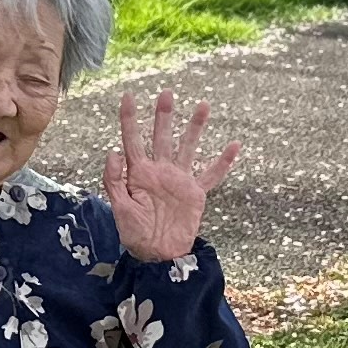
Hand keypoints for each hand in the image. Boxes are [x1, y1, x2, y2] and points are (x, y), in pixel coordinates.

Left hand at [106, 89, 237, 264]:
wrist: (158, 254)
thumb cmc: (135, 234)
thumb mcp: (119, 208)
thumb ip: (114, 180)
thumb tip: (112, 151)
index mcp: (138, 173)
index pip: (132, 140)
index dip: (129, 118)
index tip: (128, 95)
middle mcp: (160, 171)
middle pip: (162, 137)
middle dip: (164, 115)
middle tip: (167, 93)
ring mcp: (179, 179)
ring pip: (188, 147)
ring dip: (195, 127)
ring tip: (203, 105)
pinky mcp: (196, 192)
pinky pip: (212, 174)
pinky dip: (223, 161)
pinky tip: (234, 145)